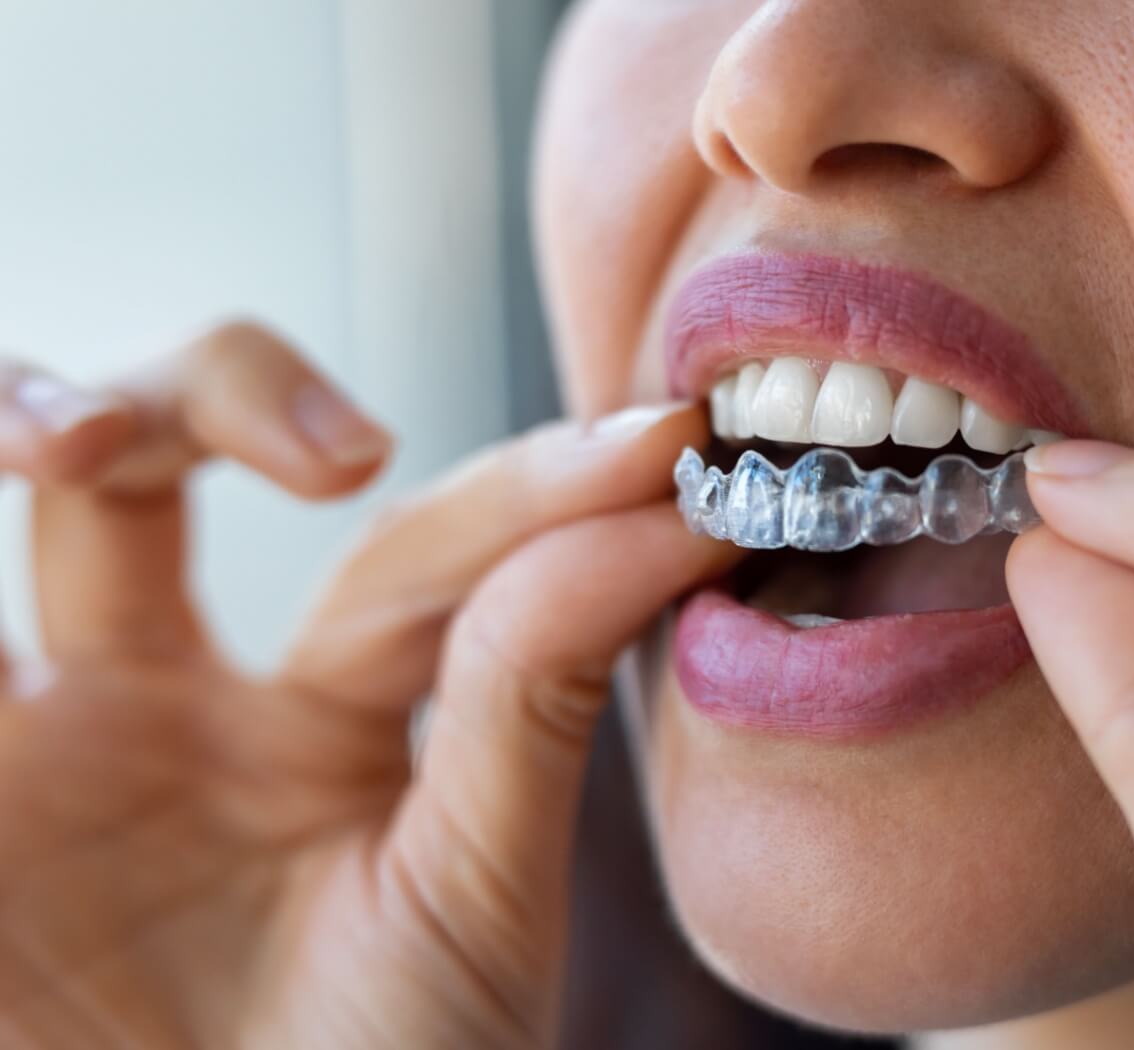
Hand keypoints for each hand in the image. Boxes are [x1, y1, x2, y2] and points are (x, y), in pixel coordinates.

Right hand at [0, 323, 733, 1048]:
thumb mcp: (478, 894)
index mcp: (316, 724)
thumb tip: (658, 510)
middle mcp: (161, 709)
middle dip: (219, 390)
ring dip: (24, 413)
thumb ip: (534, 702)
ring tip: (70, 442)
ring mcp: (34, 759)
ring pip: (20, 509)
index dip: (530, 491)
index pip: (407, 551)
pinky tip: (4, 643)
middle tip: (336, 454)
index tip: (666, 449)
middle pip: (162, 455)